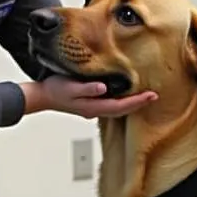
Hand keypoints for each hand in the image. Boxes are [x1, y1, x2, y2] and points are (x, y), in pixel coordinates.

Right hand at [21, 76, 157, 118]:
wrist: (42, 96)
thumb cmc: (54, 90)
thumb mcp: (69, 87)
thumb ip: (86, 88)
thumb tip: (103, 88)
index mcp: (93, 107)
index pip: (121, 106)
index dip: (137, 102)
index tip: (151, 96)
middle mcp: (95, 110)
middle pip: (122, 110)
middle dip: (139, 104)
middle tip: (154, 96)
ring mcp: (93, 108)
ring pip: (118, 109)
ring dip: (132, 104)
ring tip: (144, 97)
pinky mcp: (90, 104)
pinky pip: (111, 105)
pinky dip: (122, 101)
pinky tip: (126, 95)